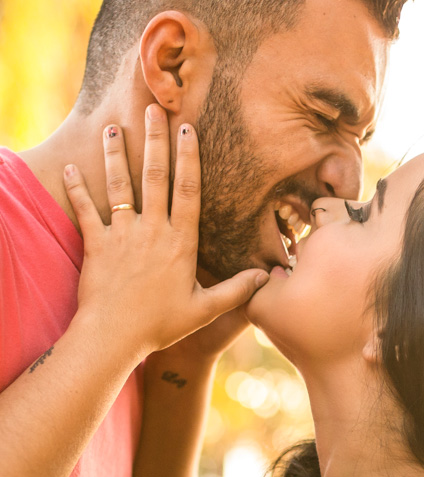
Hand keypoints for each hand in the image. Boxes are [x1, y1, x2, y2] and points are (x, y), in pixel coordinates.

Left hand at [63, 104, 266, 359]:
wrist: (114, 336)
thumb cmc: (161, 325)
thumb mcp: (205, 309)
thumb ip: (236, 290)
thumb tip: (267, 276)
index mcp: (181, 242)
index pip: (188, 190)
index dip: (189, 157)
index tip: (188, 130)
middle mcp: (152, 231)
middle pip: (155, 177)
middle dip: (155, 141)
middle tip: (153, 111)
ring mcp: (122, 235)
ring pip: (120, 186)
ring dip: (117, 155)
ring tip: (115, 128)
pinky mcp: (95, 244)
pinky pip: (85, 210)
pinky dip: (78, 188)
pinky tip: (74, 167)